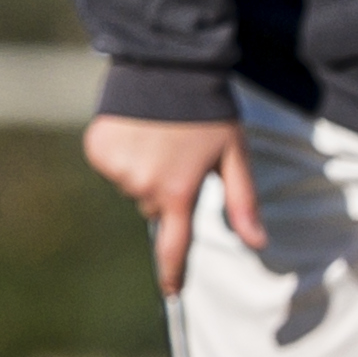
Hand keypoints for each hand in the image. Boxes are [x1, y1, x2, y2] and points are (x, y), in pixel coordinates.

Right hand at [83, 115, 260, 296]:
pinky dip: (124, 154)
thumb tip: (259, 243)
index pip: (174, 244)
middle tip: (179, 154)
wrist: (167, 63)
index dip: (173, 271)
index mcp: (178, 191)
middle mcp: (143, 185)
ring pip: (133, 186)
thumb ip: (242, 202)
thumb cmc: (208, 110)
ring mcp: (116, 168)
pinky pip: (112, 166)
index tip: (172, 293)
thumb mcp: (233, 155)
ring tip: (158, 136)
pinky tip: (137, 129)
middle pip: (154, 206)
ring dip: (145, 170)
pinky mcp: (98, 149)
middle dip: (166, 189)